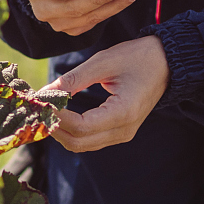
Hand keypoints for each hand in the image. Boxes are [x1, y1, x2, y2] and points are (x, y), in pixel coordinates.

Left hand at [44, 36, 168, 152]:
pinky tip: (60, 114)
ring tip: (45, 111)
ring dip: (61, 132)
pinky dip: (71, 131)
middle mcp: (124, 130)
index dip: (57, 117)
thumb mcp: (103, 62)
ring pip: (82, 145)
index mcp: (124, 112)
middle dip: (54, 128)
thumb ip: (73, 79)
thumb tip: (45, 92)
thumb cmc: (137, 57)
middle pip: (79, 142)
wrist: (166, 63)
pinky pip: (89, 140)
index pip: (82, 126)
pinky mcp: (119, 132)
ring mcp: (123, 134)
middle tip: (37, 109)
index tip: (39, 102)